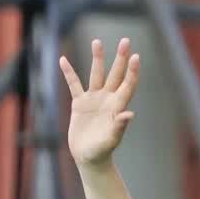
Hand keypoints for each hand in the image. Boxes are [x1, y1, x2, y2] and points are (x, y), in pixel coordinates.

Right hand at [60, 38, 139, 169]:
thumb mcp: (111, 140)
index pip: (127, 84)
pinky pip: (73, 84)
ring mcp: (94, 100)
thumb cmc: (102, 151)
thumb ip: (119, 127)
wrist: (88, 157)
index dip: (132, 71)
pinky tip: (63, 60)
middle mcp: (108, 99)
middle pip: (115, 74)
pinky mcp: (79, 103)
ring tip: (97, 41)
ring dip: (97, 58)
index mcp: (117, 106)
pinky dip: (68, 73)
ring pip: (96, 74)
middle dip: (120, 58)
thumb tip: (129, 114)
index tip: (136, 56)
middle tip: (125, 40)